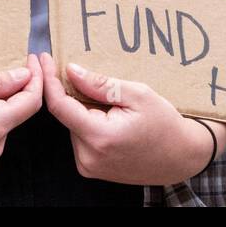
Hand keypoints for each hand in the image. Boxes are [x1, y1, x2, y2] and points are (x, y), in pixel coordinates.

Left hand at [39, 51, 225, 184]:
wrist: (182, 157)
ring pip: (73, 124)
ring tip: (110, 103)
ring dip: (82, 108)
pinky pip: (81, 136)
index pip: (59, 106)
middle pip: (66, 114)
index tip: (43, 58)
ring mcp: (90, 166)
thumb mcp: (137, 95)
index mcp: (99, 137)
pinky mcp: (92, 168)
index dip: (48, 79)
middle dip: (72, 92)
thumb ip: (101, 84)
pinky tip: (108, 116)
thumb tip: (71, 71)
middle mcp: (89, 156)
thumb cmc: (165, 124)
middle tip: (87, 75)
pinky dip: (88, 121)